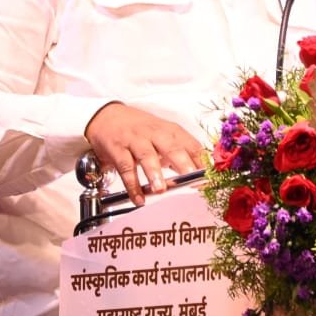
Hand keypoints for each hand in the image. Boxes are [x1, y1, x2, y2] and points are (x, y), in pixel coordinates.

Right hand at [84, 103, 205, 205]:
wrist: (108, 117)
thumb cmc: (142, 130)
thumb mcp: (164, 136)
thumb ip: (181, 152)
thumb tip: (201, 173)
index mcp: (172, 131)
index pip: (192, 146)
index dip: (201, 162)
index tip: (208, 178)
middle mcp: (155, 133)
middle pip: (172, 147)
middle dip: (182, 163)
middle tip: (190, 178)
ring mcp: (136, 140)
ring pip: (147, 156)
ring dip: (154, 173)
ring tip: (160, 189)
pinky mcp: (118, 149)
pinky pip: (125, 168)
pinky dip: (132, 185)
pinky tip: (138, 198)